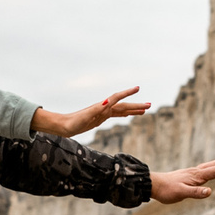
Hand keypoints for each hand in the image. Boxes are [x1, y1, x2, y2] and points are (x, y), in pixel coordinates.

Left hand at [34, 86, 151, 138]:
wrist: (64, 126)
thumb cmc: (73, 122)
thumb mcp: (85, 117)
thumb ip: (96, 109)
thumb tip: (107, 102)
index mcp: (102, 106)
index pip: (118, 98)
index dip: (128, 93)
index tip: (138, 88)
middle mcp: (104, 108)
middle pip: (123, 105)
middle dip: (136, 105)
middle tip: (150, 105)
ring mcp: (103, 113)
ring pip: (121, 110)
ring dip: (133, 109)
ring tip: (145, 110)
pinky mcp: (100, 118)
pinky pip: (116, 115)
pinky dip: (124, 114)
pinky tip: (128, 115)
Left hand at [149, 155, 214, 203]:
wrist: (154, 184)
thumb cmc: (167, 190)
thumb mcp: (181, 194)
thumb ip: (195, 193)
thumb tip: (210, 192)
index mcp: (197, 175)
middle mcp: (198, 171)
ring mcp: (194, 172)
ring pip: (214, 164)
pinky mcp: (191, 175)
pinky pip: (208, 168)